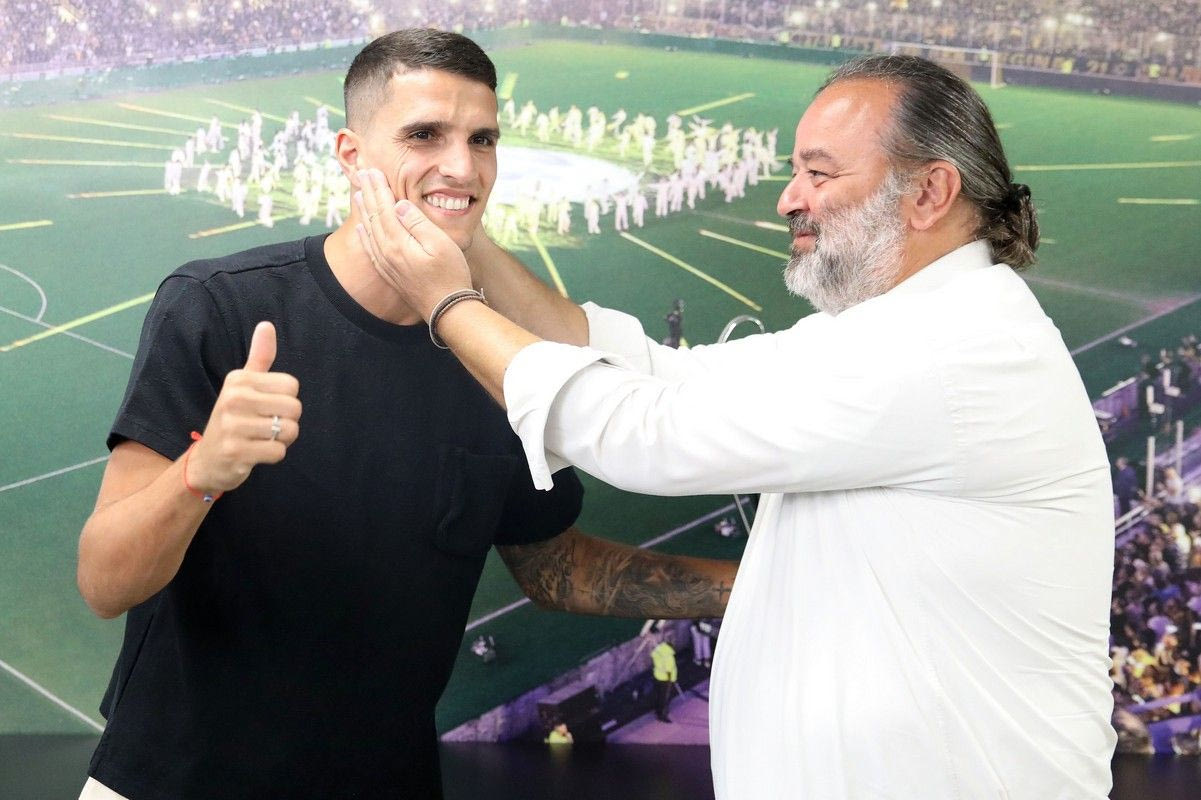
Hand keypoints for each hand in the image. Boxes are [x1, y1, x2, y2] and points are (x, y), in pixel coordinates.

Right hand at [187, 321, 301, 493]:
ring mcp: (233, 426)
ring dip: (281, 440)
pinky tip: (256, 452)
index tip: (266, 407)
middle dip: (287, 422)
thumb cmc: (233, 418)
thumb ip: (259, 357)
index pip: (292, 385)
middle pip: (294, 408)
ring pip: (289, 431)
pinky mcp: (236, 451)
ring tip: (260, 439)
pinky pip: (278, 451)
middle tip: (264, 426)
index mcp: (239, 380)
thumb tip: (267, 324)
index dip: (286, 400)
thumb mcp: (242, 385)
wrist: (207, 459)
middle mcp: (234, 399)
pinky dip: (273, 455)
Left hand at [354, 168, 471, 319]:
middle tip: (360, 174)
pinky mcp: (391, 274)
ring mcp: (387, 265)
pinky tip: (361, 229)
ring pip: (369, 231)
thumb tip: (398, 205)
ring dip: (363, 210)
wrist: (448, 311)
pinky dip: (364, 235)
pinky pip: (371, 249)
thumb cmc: (450, 275)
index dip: (377, 188)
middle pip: (372, 216)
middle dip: (366, 193)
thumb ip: (416, 222)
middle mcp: (387, 252)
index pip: (383, 207)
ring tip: (357, 193)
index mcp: (397, 241)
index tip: (371, 170)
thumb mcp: (440, 243)